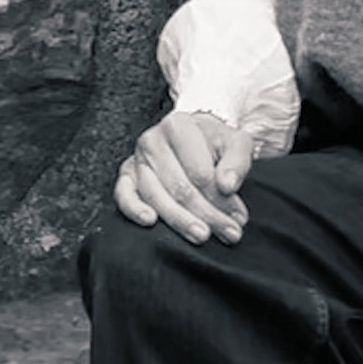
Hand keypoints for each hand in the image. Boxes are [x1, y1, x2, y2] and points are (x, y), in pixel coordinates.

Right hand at [114, 109, 252, 244]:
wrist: (194, 136)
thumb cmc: (214, 142)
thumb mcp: (235, 143)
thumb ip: (236, 161)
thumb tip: (227, 186)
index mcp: (178, 127)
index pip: (200, 172)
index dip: (221, 199)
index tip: (239, 218)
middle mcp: (151, 140)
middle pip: (179, 187)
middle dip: (206, 215)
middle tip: (229, 234)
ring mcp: (136, 159)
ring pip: (156, 196)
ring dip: (180, 221)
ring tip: (202, 236)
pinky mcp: (126, 177)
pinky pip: (123, 196)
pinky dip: (134, 210)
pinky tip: (150, 221)